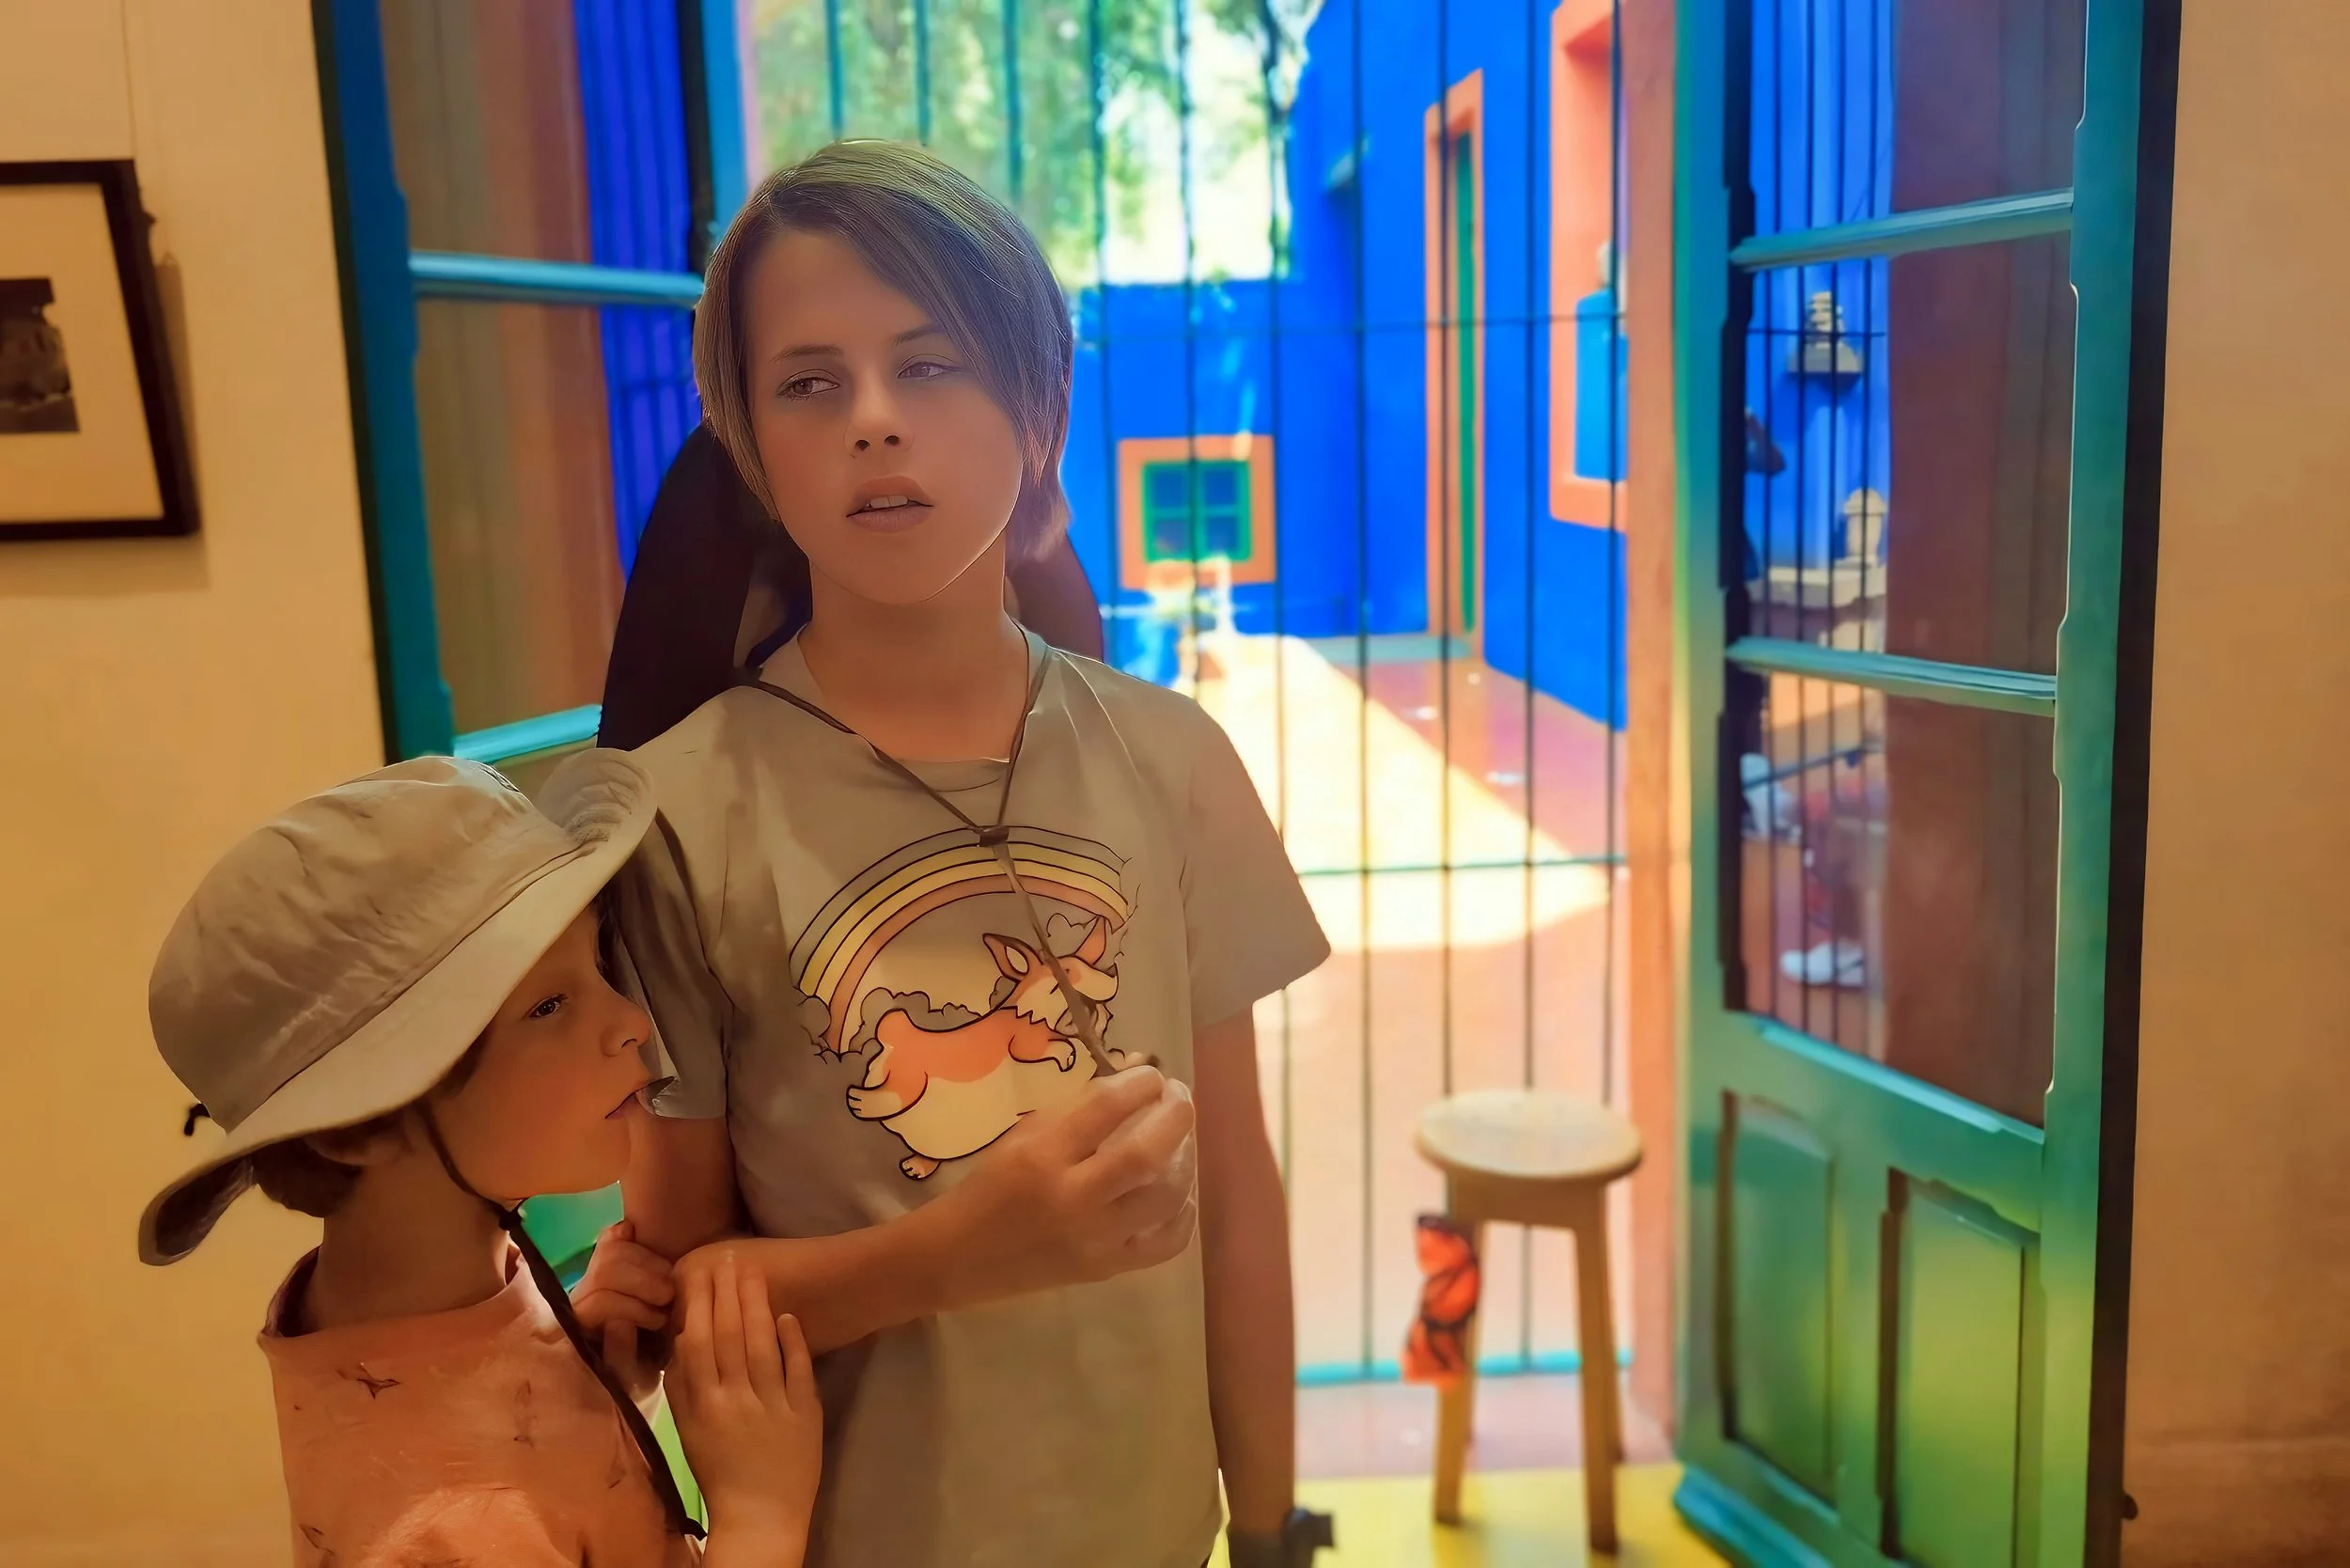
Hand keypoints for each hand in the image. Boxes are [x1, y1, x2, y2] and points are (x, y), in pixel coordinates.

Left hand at [569, 1220, 674, 1403]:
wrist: (641, 1374)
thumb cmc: (636, 1387)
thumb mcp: (633, 1386)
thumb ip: (621, 1360)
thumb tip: (618, 1321)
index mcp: (580, 1332)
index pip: (599, 1302)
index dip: (633, 1308)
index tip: (661, 1322)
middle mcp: (579, 1301)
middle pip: (604, 1270)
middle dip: (643, 1281)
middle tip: (670, 1297)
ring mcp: (591, 1279)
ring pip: (611, 1248)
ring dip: (648, 1262)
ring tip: (669, 1282)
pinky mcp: (606, 1262)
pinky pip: (612, 1236)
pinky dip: (631, 1236)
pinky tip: (651, 1248)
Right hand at [668, 1251, 822, 1552]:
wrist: (761, 1515)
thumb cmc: (719, 1472)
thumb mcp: (689, 1432)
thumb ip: (683, 1388)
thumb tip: (681, 1340)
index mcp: (703, 1406)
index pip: (698, 1343)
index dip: (699, 1304)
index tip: (699, 1271)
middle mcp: (735, 1400)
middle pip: (729, 1335)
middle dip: (728, 1292)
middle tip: (730, 1255)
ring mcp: (772, 1405)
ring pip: (761, 1345)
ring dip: (757, 1305)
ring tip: (755, 1273)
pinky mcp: (804, 1413)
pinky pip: (797, 1369)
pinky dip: (792, 1341)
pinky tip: (787, 1315)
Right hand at [943, 1064, 1198, 1304]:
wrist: (962, 1258)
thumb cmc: (991, 1185)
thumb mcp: (1023, 1135)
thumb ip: (1078, 1108)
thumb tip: (1135, 1077)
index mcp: (1042, 1156)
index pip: (1106, 1107)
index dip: (1139, 1082)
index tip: (1150, 1073)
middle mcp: (1073, 1199)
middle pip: (1146, 1154)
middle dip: (1175, 1115)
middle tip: (1178, 1096)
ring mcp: (1096, 1240)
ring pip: (1166, 1197)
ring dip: (1186, 1158)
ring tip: (1180, 1139)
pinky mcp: (1109, 1269)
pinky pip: (1167, 1242)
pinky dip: (1184, 1211)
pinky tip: (1180, 1189)